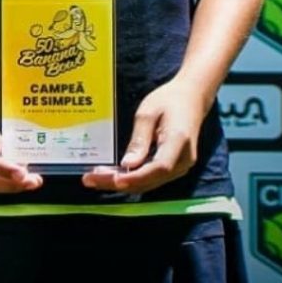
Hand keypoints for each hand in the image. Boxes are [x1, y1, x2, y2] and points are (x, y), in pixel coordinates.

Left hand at [81, 77, 207, 194]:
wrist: (191, 99)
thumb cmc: (168, 100)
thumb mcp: (148, 112)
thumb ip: (139, 139)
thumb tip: (127, 164)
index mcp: (179, 142)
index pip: (159, 168)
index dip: (136, 177)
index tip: (114, 179)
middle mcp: (183, 160)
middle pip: (150, 180)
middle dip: (119, 182)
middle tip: (90, 179)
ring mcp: (180, 167)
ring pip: (149, 183)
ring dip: (123, 182)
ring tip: (95, 177)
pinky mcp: (174, 168)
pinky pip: (152, 178)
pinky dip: (132, 178)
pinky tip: (112, 174)